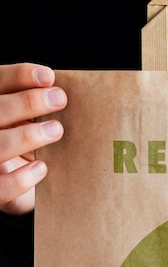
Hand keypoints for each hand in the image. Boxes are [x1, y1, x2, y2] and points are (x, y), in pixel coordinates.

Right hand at [0, 63, 66, 214]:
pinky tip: (42, 167)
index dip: (19, 76)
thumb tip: (62, 93)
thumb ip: (37, 109)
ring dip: (27, 136)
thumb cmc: (27, 148)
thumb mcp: (29, 124)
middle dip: (26, 102)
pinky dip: (22, 178)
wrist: (17, 189)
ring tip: (56, 130)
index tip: (49, 77)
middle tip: (60, 100)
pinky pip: (2, 186)